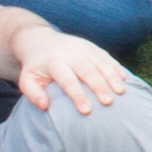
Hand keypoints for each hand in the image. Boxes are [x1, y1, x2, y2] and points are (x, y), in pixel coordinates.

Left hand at [8, 25, 137, 112]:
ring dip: (111, 76)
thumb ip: (33, 94)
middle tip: (108, 102)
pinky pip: (105, 56)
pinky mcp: (90, 46)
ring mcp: (82, 47)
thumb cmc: (35, 67)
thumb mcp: (26, 79)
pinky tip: (124, 79)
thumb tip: (45, 106)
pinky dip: (115, 67)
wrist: (40, 40)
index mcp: (54, 62)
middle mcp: (69, 52)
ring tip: (121, 92)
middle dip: (99, 86)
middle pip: (87, 70)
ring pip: (99, 61)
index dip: (77, 95)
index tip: (86, 111)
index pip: (67, 79)